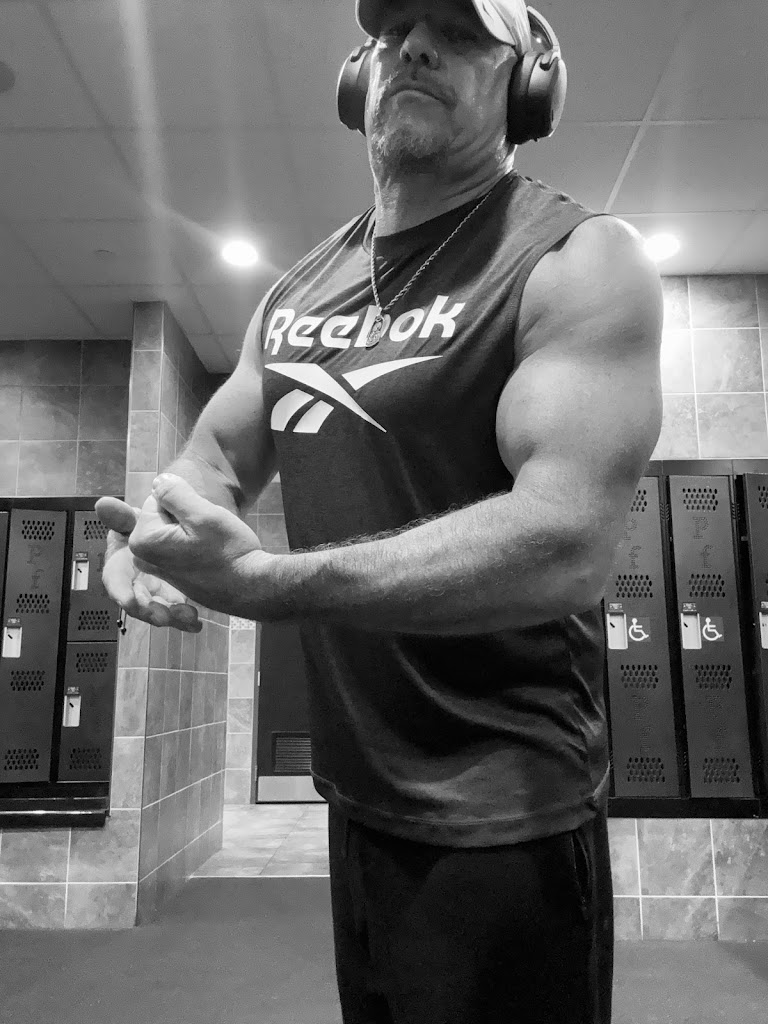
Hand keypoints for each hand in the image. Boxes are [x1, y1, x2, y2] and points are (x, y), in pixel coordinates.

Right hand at [95, 496, 201, 631]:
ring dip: (168, 616)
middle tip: (163, 617)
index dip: (120, 590)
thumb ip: (123, 515)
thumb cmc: (154, 524)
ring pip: (155, 610)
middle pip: (135, 601)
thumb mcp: (143, 518)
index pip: (115, 577)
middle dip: (147, 611)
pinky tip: (195, 622)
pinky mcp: (170, 597)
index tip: (129, 601)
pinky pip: (174, 612)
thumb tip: (103, 503)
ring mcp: (151, 589)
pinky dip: (183, 619)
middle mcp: (133, 578)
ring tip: (188, 617)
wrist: (181, 529)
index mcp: (122, 559)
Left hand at [126, 474, 271, 617]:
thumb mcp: (203, 515)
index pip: (157, 498)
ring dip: (190, 531)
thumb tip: (158, 481)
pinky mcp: (172, 576)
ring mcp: (157, 568)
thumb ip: (174, 493)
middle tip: (207, 535)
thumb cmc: (229, 551)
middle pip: (162, 515)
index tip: (200, 522)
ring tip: (209, 546)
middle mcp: (143, 557)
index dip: (183, 503)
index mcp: (143, 540)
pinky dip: (193, 547)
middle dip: (184, 517)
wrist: (251, 587)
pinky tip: (210, 557)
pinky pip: (177, 547)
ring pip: (171, 530)